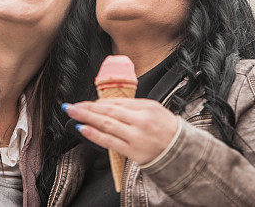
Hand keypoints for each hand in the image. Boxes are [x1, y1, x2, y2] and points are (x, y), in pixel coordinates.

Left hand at [64, 98, 179, 164]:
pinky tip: (83, 129)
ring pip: (106, 124)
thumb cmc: (167, 130)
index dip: (96, 102)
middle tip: (70, 106)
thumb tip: (106, 105)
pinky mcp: (134, 152)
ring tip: (72, 114)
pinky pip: (110, 142)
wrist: (184, 153)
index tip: (83, 102)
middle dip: (86, 108)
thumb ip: (133, 107)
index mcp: (146, 107)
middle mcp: (141, 120)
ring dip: (86, 118)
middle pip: (108, 110)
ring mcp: (137, 136)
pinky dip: (94, 134)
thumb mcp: (154, 110)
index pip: (116, 102)